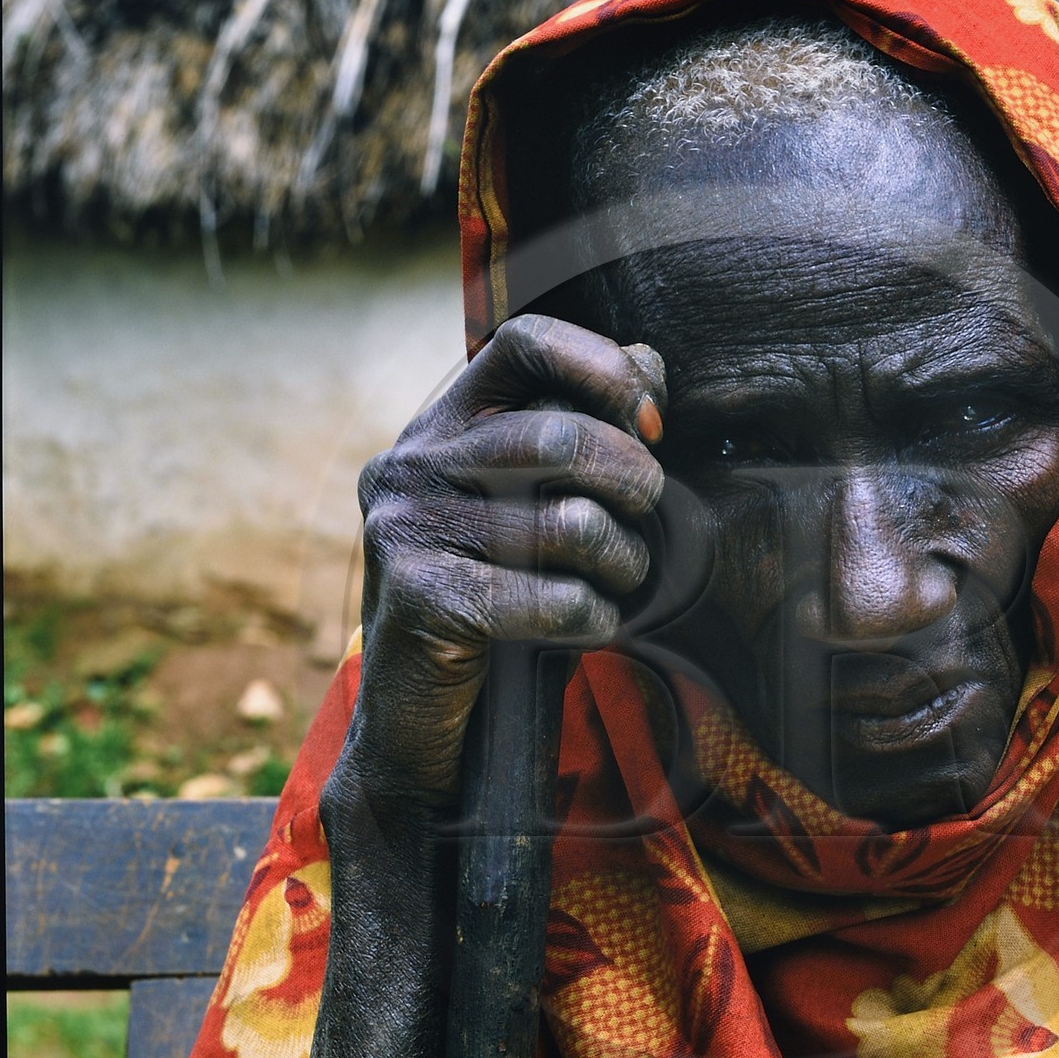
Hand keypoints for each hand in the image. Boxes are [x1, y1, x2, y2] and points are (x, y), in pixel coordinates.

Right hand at [333, 314, 666, 809]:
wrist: (414, 715)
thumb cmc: (494, 597)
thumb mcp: (527, 504)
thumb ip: (575, 433)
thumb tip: (648, 365)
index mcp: (442, 424)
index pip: (524, 342)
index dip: (603, 367)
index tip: (651, 420)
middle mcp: (413, 463)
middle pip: (559, 435)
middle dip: (632, 478)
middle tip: (646, 515)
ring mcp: (407, 529)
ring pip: (568, 521)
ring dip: (622, 560)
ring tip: (618, 581)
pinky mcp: (420, 598)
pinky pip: (551, 597)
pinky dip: (594, 615)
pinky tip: (592, 624)